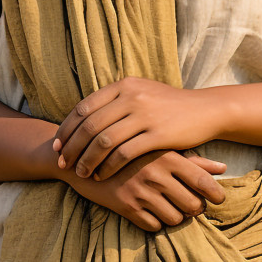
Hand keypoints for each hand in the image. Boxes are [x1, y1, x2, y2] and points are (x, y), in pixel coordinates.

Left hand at [52, 77, 219, 180]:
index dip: (67, 128)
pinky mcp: (157, 134)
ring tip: (80, 173)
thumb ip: (115, 100)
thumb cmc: (168, 105)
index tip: (57, 144)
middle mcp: (131, 96)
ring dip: (87, 160)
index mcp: (124, 85)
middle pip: (89, 125)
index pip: (84, 107)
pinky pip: (123, 154)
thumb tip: (83, 115)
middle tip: (62, 163)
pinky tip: (102, 176)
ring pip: (103, 141)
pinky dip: (108, 167)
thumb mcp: (141, 92)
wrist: (204, 110)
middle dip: (71, 147)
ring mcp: (144, 115)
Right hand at [62, 149, 226, 231]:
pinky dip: (156, 222)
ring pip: (175, 219)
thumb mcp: (162, 147)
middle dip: (195, 208)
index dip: (216, 194)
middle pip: (192, 205)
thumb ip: (193, 159)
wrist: (89, 154)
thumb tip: (223, 168)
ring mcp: (141, 192)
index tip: (220, 199)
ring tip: (172, 206)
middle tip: (192, 204)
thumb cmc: (133, 147)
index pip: (202, 181)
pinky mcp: (126, 207)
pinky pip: (153, 226)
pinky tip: (152, 210)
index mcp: (168, 156)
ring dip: (176, 216)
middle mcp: (157, 175)